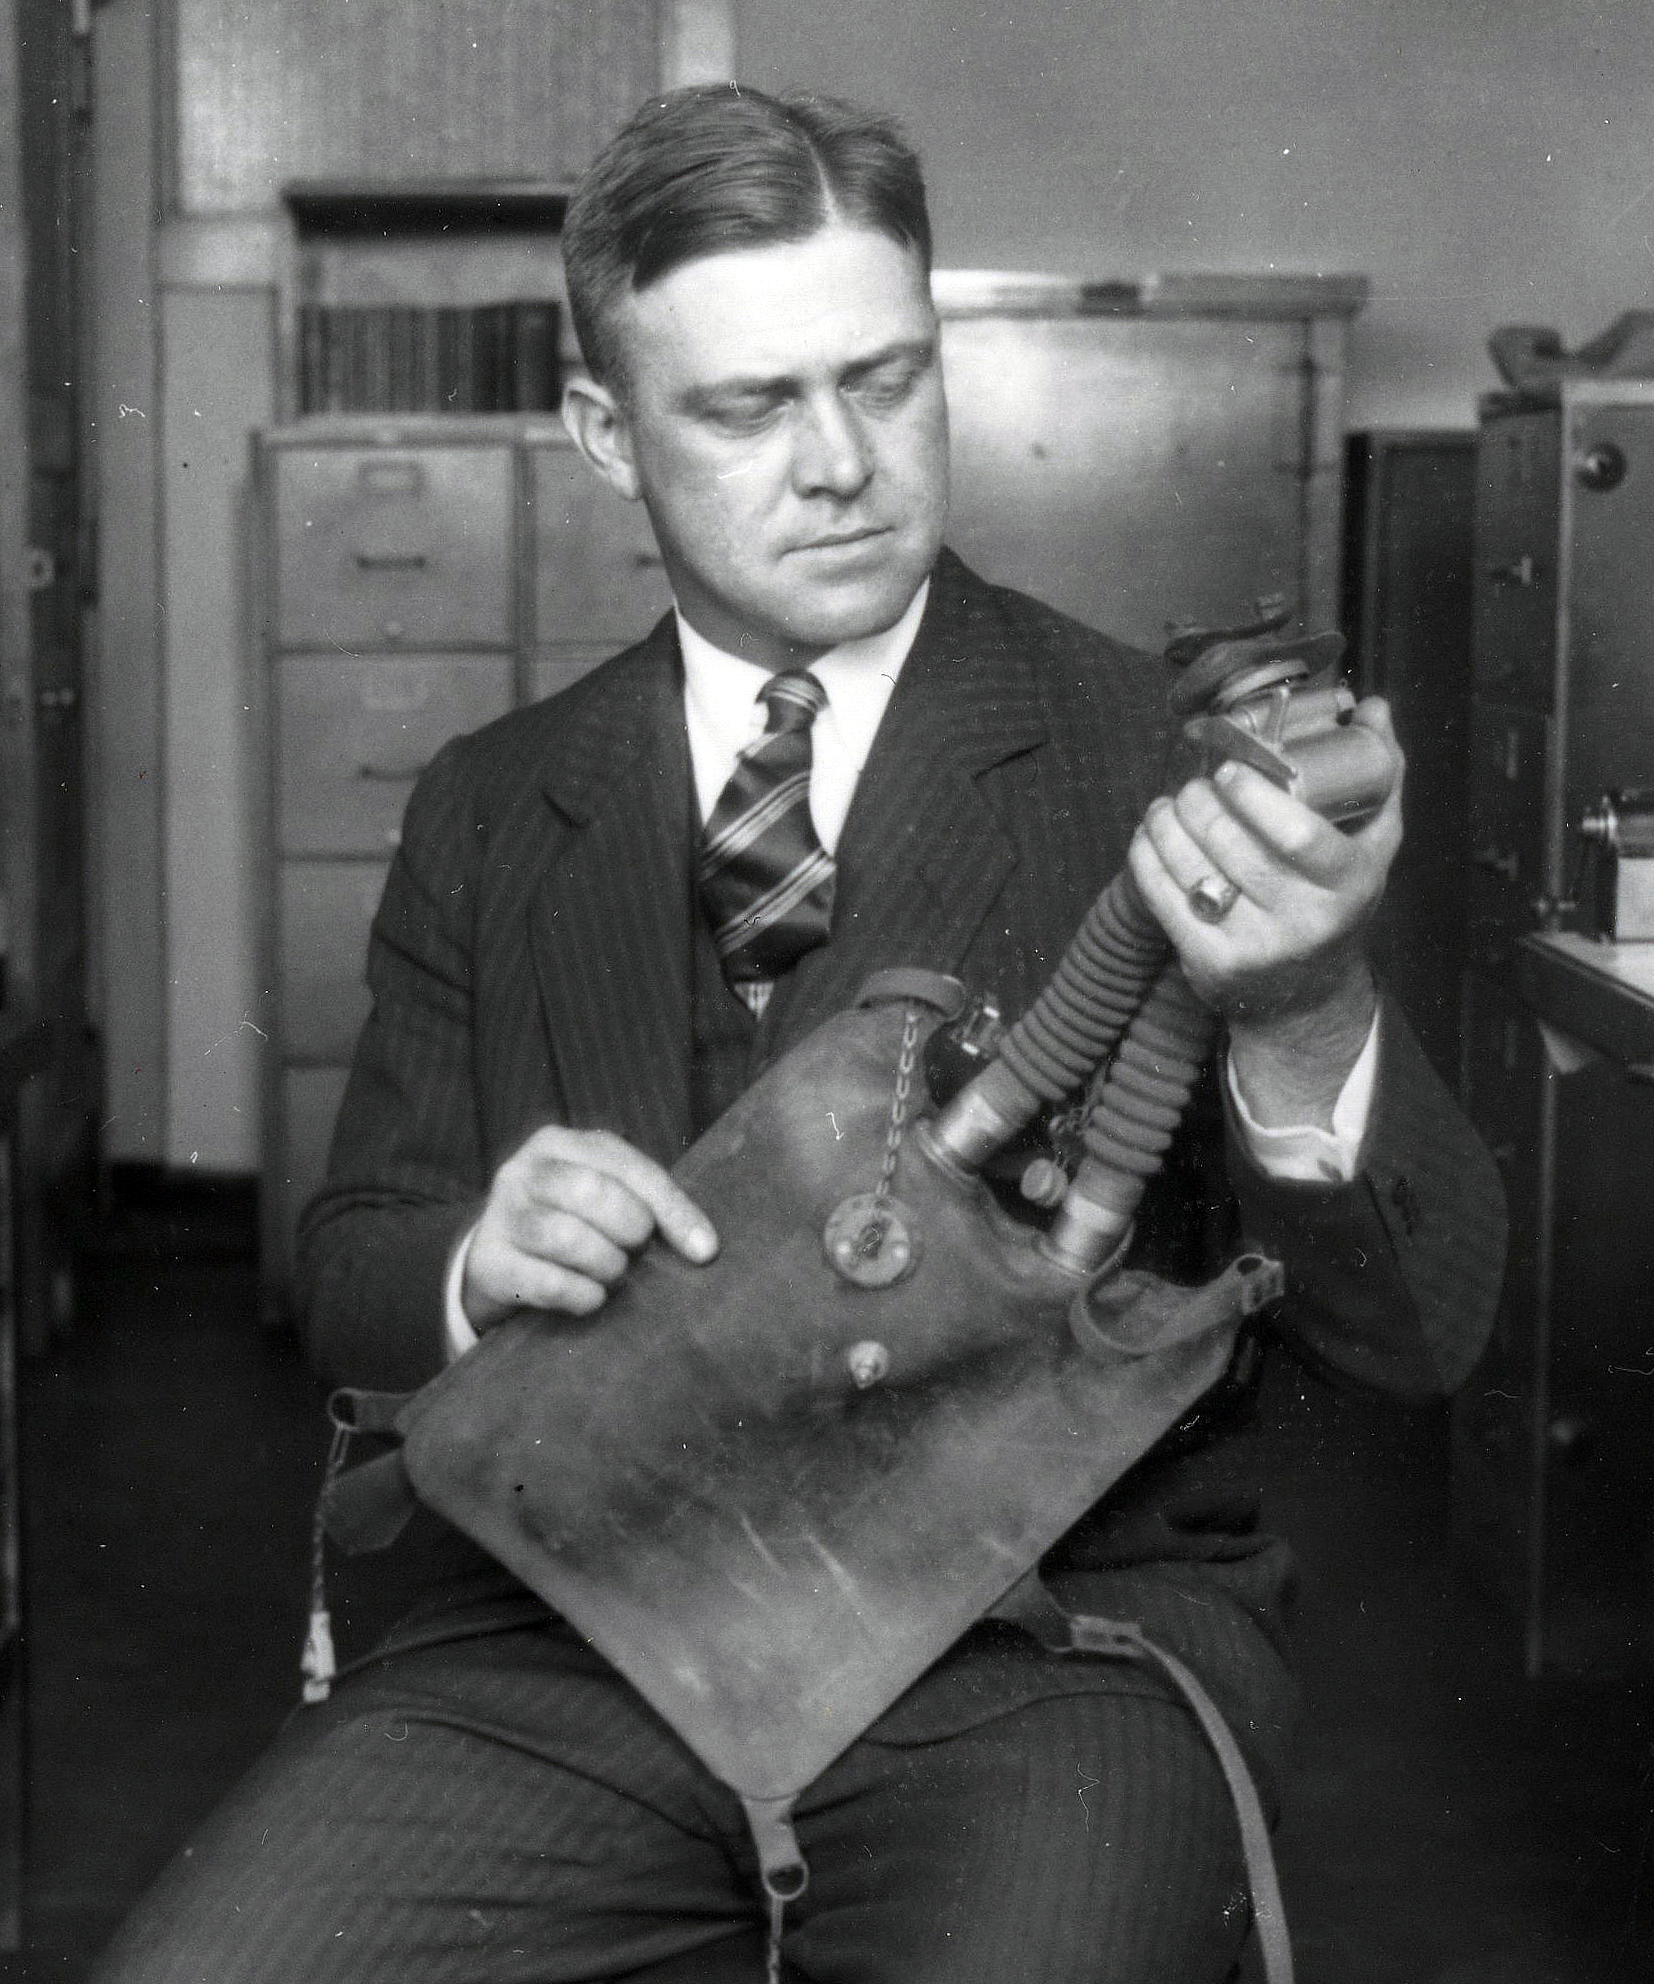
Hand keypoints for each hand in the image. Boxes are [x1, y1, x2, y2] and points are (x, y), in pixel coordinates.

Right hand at [462, 1126, 718, 1332]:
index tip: (705, 1250)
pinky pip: (547, 1283)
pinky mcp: (489, 1262)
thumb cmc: (568, 1222)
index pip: (629, 1168)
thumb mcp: (602, 1196)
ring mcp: (501, 1214)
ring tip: (613, 1275)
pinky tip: (593, 1298)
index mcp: (561, 1143)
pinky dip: (582, 1295)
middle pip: (593, 1194)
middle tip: (634, 1253)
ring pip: (567, 1238)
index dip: (672, 1209)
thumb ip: (647, 1204)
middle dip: (630, 1232)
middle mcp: (525, 1170)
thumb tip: (704, 1247)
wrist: (496, 1257)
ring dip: (607, 1266)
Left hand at [1127, 698, 1403, 1120]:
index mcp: (1350, 883)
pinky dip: (1147, 858)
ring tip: (1167, 804)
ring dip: (1167, 823)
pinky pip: (1164, 899)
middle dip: (1200, 802)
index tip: (1230, 770)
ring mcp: (1256, 948)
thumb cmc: (1335, 899)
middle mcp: (1306, 921)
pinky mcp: (1211, 965)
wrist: (1305, 995)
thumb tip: (1373, 707)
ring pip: (1193, 868)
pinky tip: (1150, 835)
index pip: (1297, 833)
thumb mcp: (1372, 844)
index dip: (1254, 794)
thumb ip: (1379, 773)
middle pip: (1234, 845)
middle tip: (1194, 785)